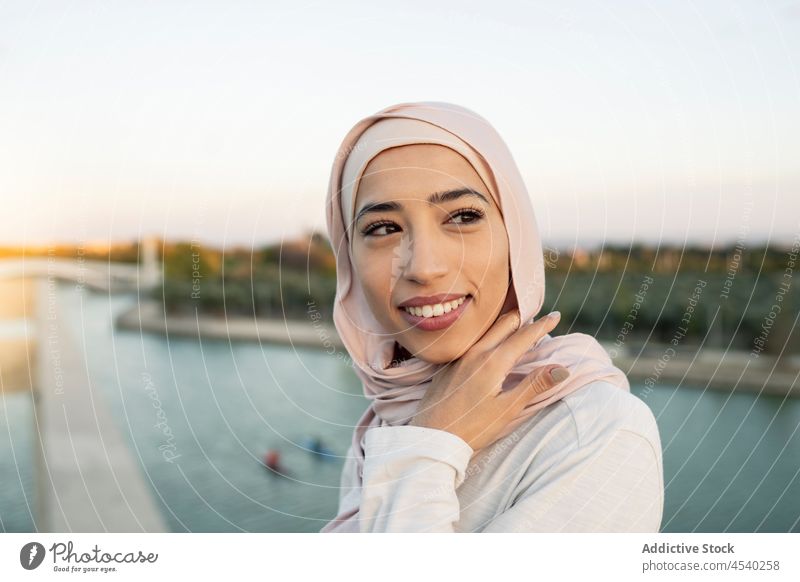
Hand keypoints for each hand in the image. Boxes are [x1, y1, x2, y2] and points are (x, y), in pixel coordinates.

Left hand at [409, 310, 569, 451]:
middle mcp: (475, 352)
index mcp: (493, 361)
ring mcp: (459, 357)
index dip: (542, 325)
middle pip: (504, 324)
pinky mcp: (447, 365)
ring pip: (486, 331)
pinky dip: (487, 336)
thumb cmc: (472, 427)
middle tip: (539, 316)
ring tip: (518, 326)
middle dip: (523, 317)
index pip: (523, 336)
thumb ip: (534, 385)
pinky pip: (471, 341)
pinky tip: (488, 345)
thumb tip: (562, 369)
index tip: (556, 316)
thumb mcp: (507, 409)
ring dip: (505, 325)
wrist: (431, 437)